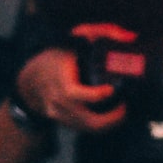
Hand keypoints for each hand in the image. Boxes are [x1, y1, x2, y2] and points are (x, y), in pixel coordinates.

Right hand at [15, 23, 136, 132]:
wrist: (32, 79)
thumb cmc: (58, 57)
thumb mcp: (76, 39)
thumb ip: (104, 33)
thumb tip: (131, 37)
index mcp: (60, 81)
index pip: (75, 94)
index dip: (96, 95)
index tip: (111, 89)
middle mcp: (58, 101)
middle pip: (88, 120)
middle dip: (112, 119)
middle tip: (125, 107)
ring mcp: (60, 114)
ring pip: (89, 128)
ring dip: (109, 124)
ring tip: (123, 111)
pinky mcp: (63, 122)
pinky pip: (85, 129)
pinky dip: (101, 125)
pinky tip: (112, 116)